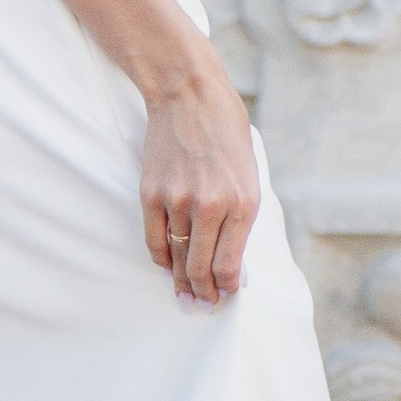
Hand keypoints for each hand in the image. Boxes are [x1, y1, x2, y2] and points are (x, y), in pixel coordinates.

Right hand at [139, 58, 260, 306]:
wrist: (190, 94)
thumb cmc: (226, 133)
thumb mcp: (249, 175)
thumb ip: (241, 217)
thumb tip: (232, 259)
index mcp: (243, 203)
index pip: (230, 266)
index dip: (226, 289)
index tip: (224, 298)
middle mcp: (211, 206)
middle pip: (202, 269)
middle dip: (204, 294)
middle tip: (203, 306)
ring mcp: (178, 201)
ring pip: (178, 258)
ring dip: (182, 282)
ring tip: (185, 296)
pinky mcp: (151, 194)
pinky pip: (155, 240)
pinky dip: (162, 258)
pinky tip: (168, 267)